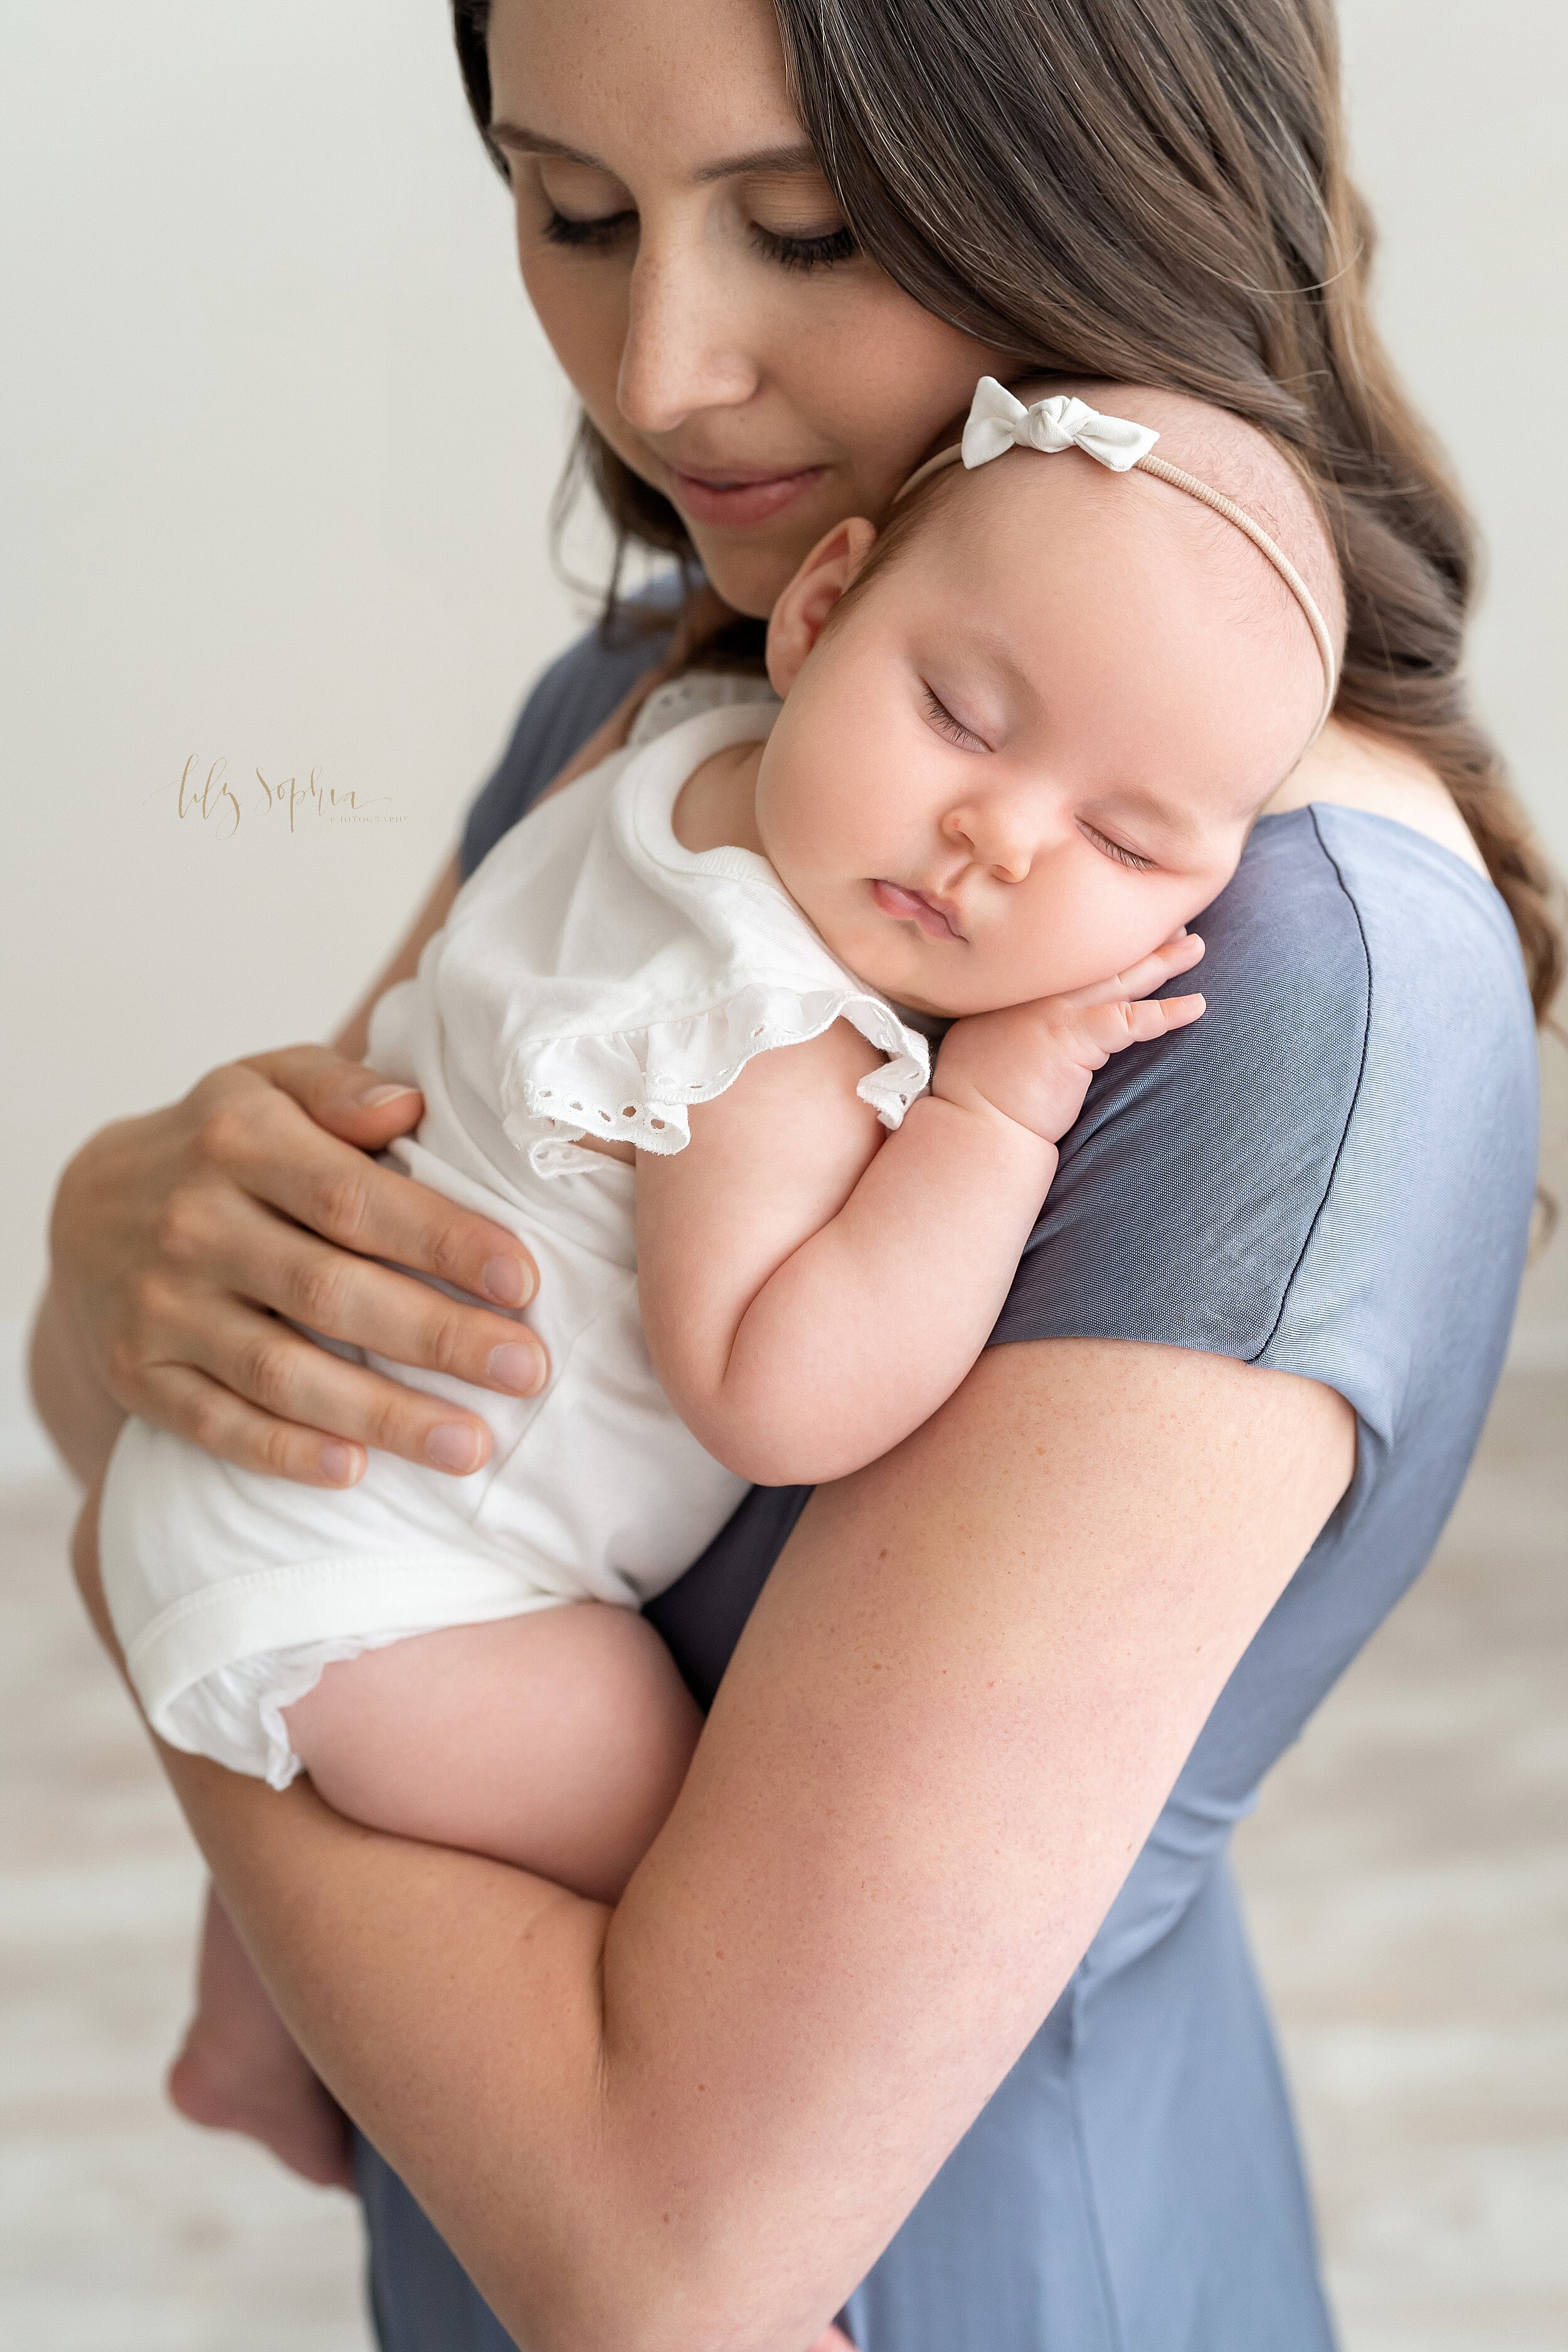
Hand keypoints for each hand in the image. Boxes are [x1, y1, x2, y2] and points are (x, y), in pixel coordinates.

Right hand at [48, 1046, 547, 1486]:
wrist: (86, 1205)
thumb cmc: (219, 1142)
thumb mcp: (268, 1083)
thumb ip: (339, 1087)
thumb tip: (407, 1104)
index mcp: (238, 1140)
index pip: (355, 1198)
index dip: (443, 1241)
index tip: (524, 1281)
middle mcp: (193, 1223)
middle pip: (329, 1291)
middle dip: (437, 1337)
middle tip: (527, 1372)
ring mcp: (159, 1305)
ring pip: (280, 1371)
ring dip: (381, 1414)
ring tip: (470, 1445)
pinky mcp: (136, 1373)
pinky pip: (215, 1423)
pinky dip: (284, 1451)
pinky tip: (356, 1471)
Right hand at [932, 933, 1205, 1143]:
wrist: (975, 1123)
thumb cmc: (977, 1091)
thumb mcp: (985, 1039)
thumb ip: (1010, 1019)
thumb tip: (1027, 1023)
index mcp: (1018, 988)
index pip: (1070, 959)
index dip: (1104, 942)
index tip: (1127, 928)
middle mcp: (1038, 991)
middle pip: (1100, 958)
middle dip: (1140, 937)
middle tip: (1173, 921)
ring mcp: (1056, 1011)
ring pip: (1121, 978)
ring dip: (1163, 961)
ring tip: (1195, 945)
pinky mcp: (1074, 1039)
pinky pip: (1132, 1019)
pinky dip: (1167, 1012)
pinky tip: (1197, 1006)